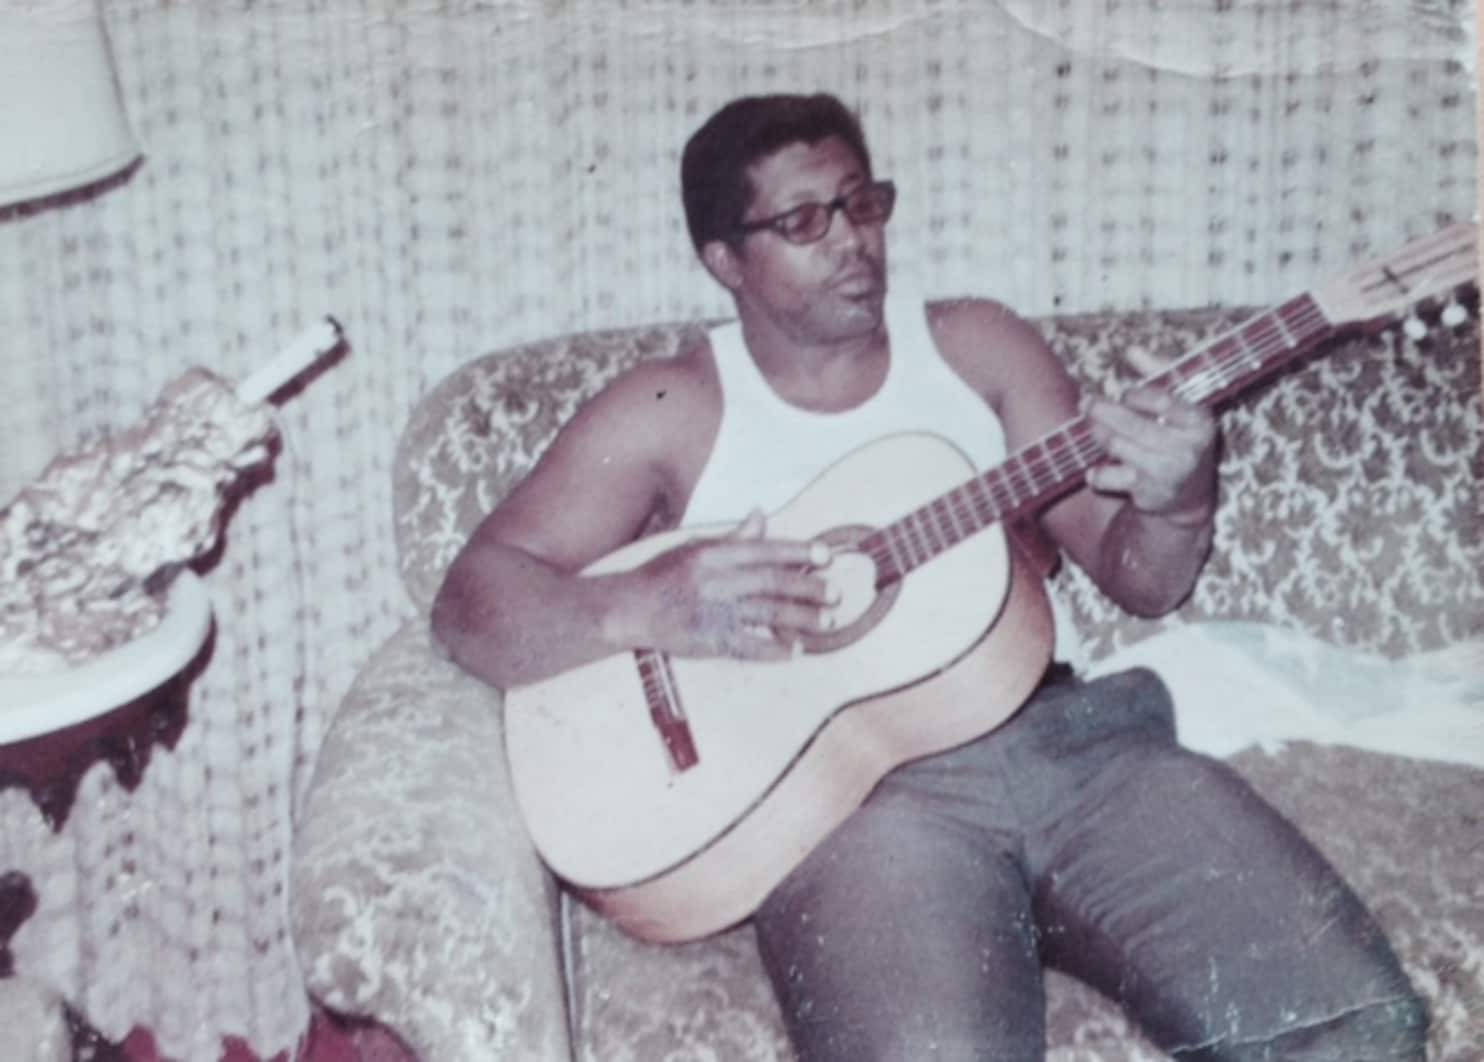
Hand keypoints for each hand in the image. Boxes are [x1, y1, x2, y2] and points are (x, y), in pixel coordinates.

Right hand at [618, 511, 835, 659]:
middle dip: (808, 588)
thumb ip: (732, 537)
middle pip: (771, 582)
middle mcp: (714, 581)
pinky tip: (794, 651)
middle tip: (836, 593)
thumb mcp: (694, 547)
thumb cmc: (662, 575)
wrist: (629, 610)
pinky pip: (747, 646)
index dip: (797, 552)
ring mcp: (711, 612)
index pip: (763, 550)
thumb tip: (762, 516)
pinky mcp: (707, 641)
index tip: (825, 556)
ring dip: (801, 619)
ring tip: (826, 622)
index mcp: (712, 554)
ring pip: (766, 614)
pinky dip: (773, 650)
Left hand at [1083, 386, 1217, 525]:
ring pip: (1117, 446)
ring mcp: (1167, 473)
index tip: (1124, 391)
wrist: (1191, 493)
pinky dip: (1096, 473)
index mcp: (1200, 422)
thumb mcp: (1179, 404)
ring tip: (1094, 428)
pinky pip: (1106, 478)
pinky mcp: (1148, 494)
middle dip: (1102, 410)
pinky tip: (1096, 470)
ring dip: (1099, 434)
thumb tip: (1132, 350)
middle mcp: (1188, 449)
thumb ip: (1159, 373)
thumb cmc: (1181, 436)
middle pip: (1133, 424)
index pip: (1163, 401)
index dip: (1137, 394)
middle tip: (1085, 402)